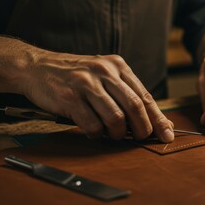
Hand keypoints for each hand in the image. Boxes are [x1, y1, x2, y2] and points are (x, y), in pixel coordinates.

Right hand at [21, 51, 173, 141]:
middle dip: (143, 129)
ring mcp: (86, 83)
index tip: (167, 134)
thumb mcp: (105, 77)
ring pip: (115, 118)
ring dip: (118, 134)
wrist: (36, 67)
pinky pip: (92, 125)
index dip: (158, 118)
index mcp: (118, 66)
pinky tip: (92, 131)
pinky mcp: (69, 97)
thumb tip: (158, 121)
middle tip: (141, 139)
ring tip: (113, 135)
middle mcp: (104, 71)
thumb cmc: (76, 76)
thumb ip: (129, 96)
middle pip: (135, 107)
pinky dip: (96, 134)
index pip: (145, 96)